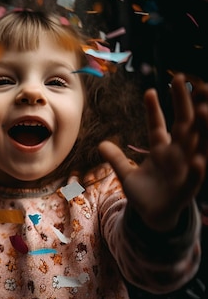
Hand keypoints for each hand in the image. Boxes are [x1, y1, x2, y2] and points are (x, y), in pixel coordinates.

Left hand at [99, 74, 207, 231]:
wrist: (153, 218)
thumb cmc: (145, 194)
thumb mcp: (127, 175)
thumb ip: (116, 159)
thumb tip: (101, 144)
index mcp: (162, 151)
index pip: (158, 125)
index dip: (154, 109)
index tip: (150, 90)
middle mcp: (178, 156)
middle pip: (184, 125)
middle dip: (185, 104)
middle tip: (184, 80)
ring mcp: (185, 170)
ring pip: (197, 145)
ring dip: (202, 128)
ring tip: (203, 109)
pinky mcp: (187, 190)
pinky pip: (194, 178)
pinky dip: (197, 169)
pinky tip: (198, 159)